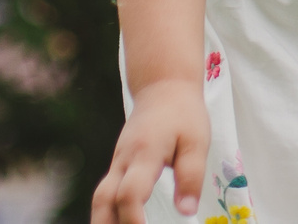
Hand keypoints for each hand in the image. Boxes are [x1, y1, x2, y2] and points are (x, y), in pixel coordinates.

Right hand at [90, 79, 209, 222]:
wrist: (162, 86)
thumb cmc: (183, 114)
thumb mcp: (197, 142)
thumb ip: (191, 177)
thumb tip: (186, 212)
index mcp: (144, 154)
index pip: (129, 193)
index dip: (133, 219)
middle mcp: (123, 160)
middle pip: (103, 200)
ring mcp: (117, 163)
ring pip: (99, 198)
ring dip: (103, 222)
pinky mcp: (117, 165)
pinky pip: (106, 193)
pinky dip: (107, 212)